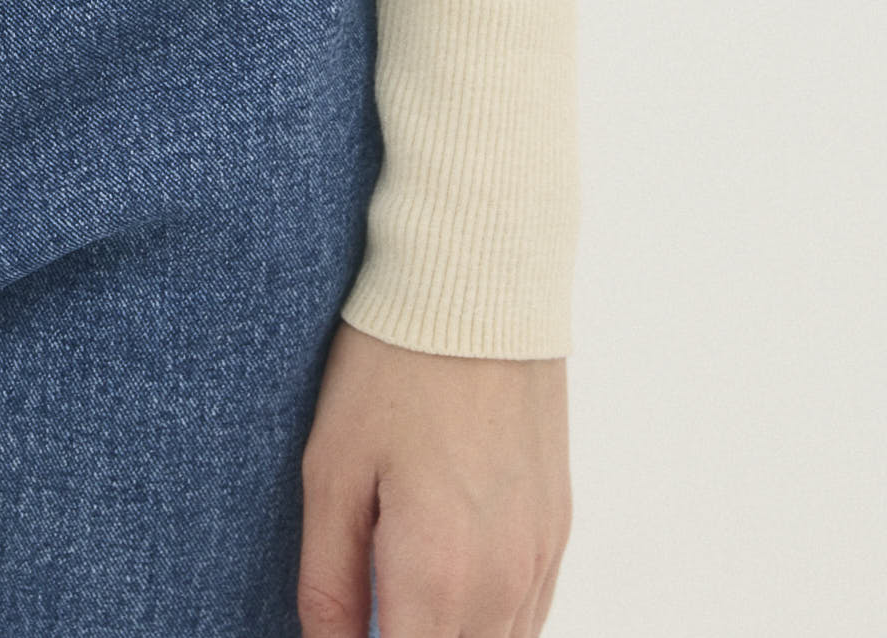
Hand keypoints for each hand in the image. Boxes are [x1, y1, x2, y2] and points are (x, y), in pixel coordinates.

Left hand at [300, 323, 570, 635]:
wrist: (480, 285)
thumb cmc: (392, 367)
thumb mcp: (332, 471)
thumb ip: (329, 584)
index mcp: (440, 580)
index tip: (341, 627)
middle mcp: (504, 587)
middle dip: (404, 636)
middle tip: (364, 605)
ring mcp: (541, 561)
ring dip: (447, 634)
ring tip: (394, 595)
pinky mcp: (558, 532)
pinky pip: (528, 618)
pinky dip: (485, 623)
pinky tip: (442, 586)